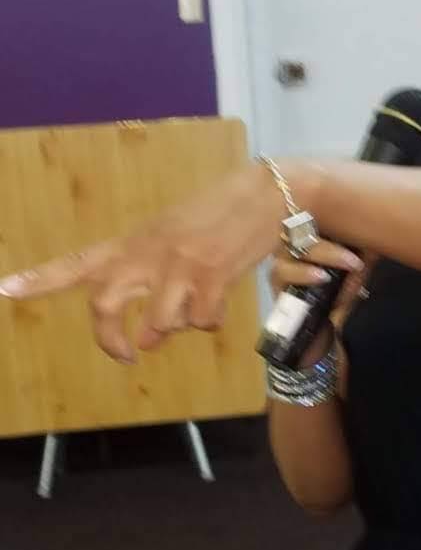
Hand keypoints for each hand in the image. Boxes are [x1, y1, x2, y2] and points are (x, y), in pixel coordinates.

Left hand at [0, 162, 361, 364]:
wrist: (266, 195)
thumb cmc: (219, 216)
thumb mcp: (172, 234)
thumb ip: (152, 274)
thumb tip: (151, 333)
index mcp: (134, 242)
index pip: (77, 263)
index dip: (39, 279)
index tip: (5, 290)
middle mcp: (147, 253)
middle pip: (105, 306)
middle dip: (111, 341)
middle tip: (127, 354)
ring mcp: (178, 264)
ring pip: (159, 325)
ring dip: (175, 331)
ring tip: (194, 314)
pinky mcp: (211, 276)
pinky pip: (200, 322)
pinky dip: (211, 322)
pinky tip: (221, 302)